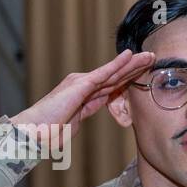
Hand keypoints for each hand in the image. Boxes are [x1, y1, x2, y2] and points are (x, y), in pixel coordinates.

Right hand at [10, 50, 154, 137]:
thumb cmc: (49, 129)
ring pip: (113, 72)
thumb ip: (84, 112)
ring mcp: (82, 83)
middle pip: (115, 75)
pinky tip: (129, 56)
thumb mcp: (74, 121)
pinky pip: (103, 73)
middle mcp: (83, 84)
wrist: (34, 130)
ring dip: (132, 63)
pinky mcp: (81, 85)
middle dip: (135, 67)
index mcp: (84, 94)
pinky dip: (117, 64)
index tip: (144, 72)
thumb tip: (88, 111)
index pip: (112, 84)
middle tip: (153, 58)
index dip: (128, 77)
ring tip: (149, 56)